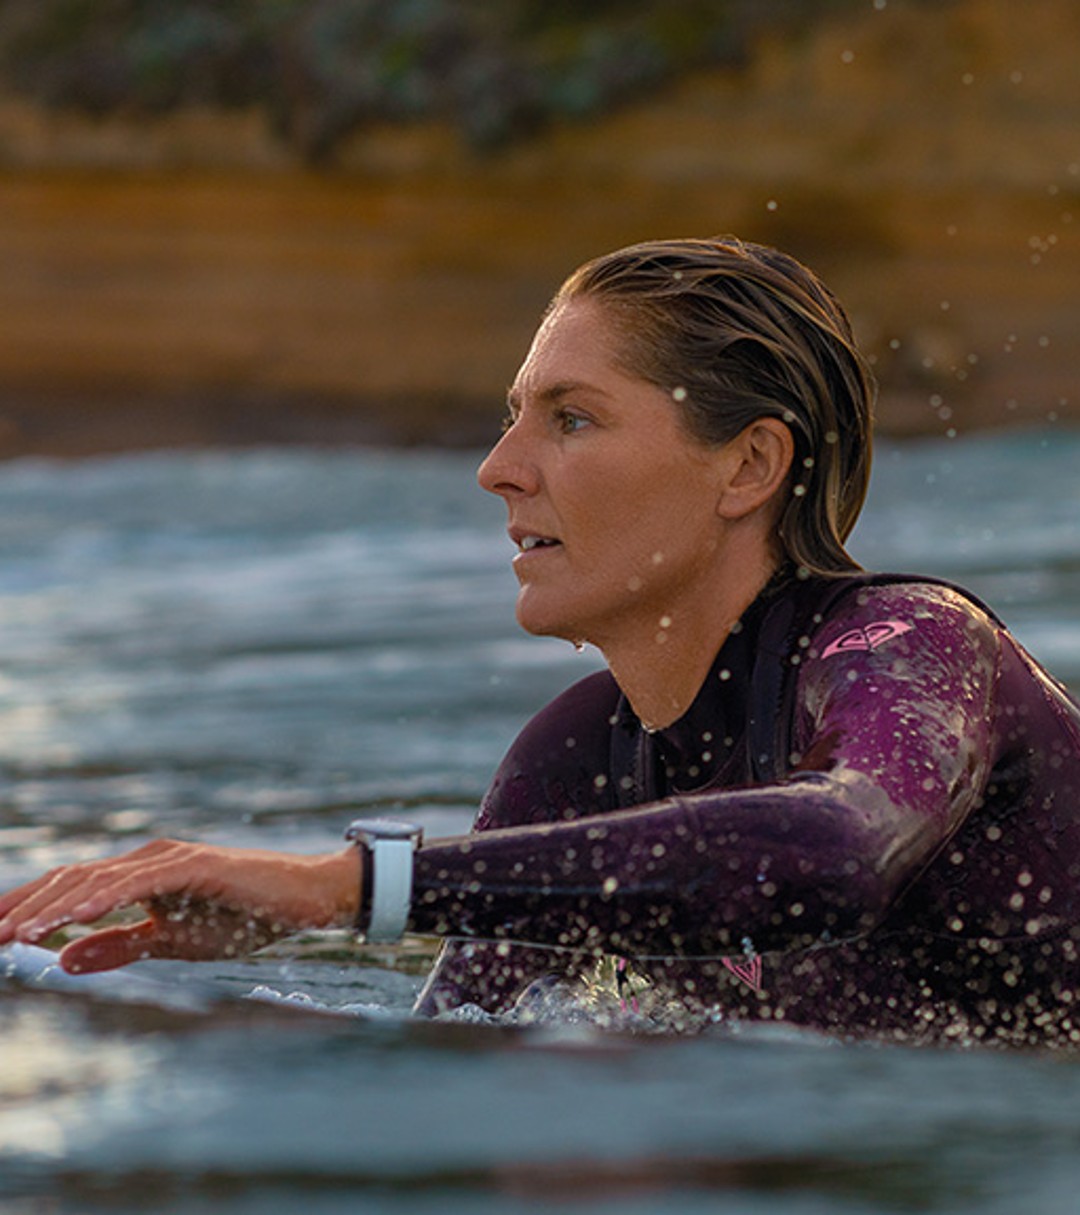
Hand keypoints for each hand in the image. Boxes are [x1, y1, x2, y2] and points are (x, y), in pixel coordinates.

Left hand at [0, 839, 359, 972]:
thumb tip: (62, 959)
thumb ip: (119, 945)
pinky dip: (103, 898)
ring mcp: (169, 858)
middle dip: (25, 908)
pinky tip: (76, 917)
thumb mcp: (171, 942)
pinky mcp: (194, 865)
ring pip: (97, 878)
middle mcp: (146, 858)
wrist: (301, 899)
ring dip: (53, 908)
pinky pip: (139, 882)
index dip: (27, 908)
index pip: (70, 888)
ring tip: (16, 935)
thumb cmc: (241, 918)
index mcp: (137, 874)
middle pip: (71, 879)